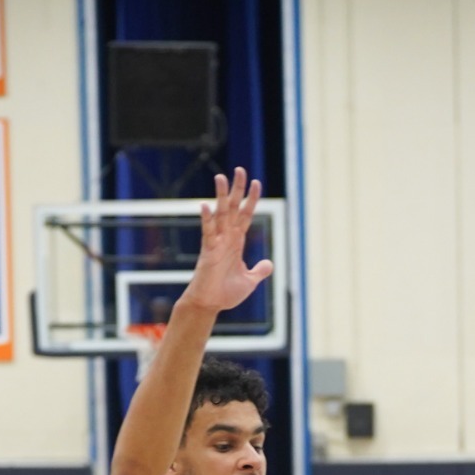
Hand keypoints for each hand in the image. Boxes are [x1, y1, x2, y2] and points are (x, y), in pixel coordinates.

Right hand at [180, 169, 272, 315]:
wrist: (210, 304)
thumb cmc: (226, 293)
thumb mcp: (250, 281)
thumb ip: (259, 271)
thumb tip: (269, 264)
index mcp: (237, 242)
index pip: (245, 215)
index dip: (251, 199)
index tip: (256, 182)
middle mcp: (227, 238)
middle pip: (232, 208)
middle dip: (236, 189)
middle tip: (239, 170)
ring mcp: (217, 242)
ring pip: (220, 214)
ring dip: (220, 196)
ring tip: (220, 177)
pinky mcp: (208, 251)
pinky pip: (208, 232)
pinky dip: (207, 220)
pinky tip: (206, 206)